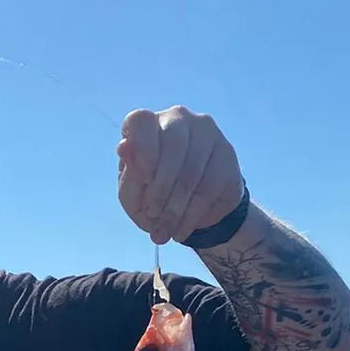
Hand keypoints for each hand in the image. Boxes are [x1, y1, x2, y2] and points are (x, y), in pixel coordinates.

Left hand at [117, 106, 244, 244]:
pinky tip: (181, 230)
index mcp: (147, 124)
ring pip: (192, 169)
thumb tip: (123, 146)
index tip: (144, 179)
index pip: (140, 121)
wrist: (191, 209)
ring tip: (165, 231)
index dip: (141, 149)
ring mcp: (206, 132)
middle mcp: (177, 119)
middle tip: (153, 215)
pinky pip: (209, 185)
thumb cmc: (152, 194)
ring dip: (176, 207)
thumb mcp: (132, 193)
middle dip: (160, 188)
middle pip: (173, 145)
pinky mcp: (226, 153)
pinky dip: (191, 214)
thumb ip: (128, 175)